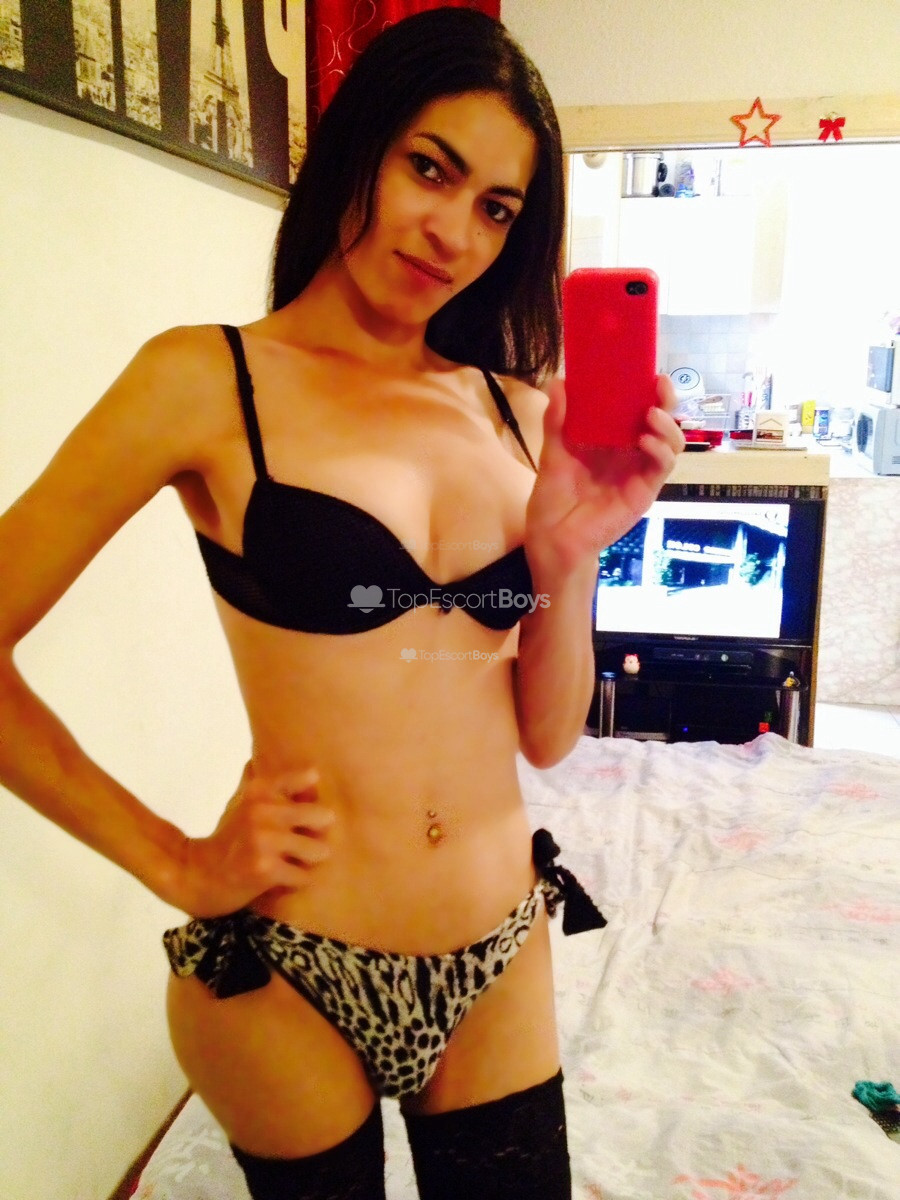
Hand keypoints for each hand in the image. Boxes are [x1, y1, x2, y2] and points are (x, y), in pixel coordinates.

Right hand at [178, 763, 334, 916]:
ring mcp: (263, 839)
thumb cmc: (231, 836)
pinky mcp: (265, 869)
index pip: (310, 777)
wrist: (199, 874)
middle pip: (325, 817)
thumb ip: (273, 784)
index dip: (313, 798)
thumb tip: (306, 769)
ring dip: (309, 860)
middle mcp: (262, 809)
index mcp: (260, 789)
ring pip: (319, 850)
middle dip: (319, 834)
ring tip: (293, 861)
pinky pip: (303, 875)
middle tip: (305, 840)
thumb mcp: (245, 801)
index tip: (303, 808)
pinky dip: (296, 880)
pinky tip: (280, 877)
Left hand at [524, 375, 684, 582]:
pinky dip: (660, 450)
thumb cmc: (553, 497)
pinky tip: (646, 441)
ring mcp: (640, 471)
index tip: (646, 369)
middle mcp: (631, 452)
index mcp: (611, 439)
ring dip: (668, 424)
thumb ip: (558, 420)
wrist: (554, 537)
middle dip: (667, 400)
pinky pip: (663, 466)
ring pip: (672, 442)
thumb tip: (558, 381)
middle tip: (659, 384)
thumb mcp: (553, 452)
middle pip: (662, 420)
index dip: (647, 389)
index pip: (637, 407)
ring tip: (651, 415)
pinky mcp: (644, 490)